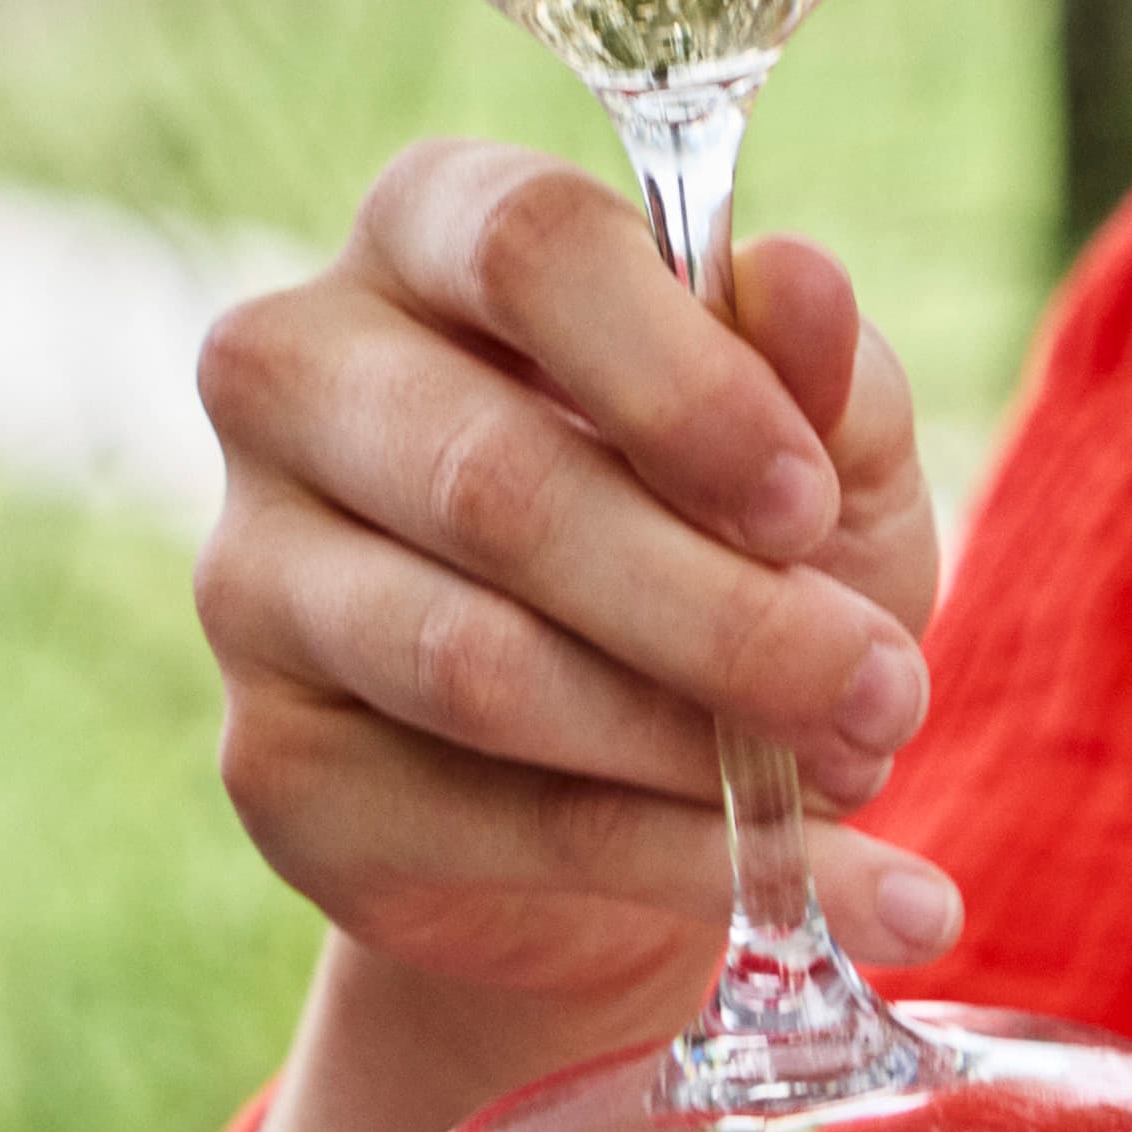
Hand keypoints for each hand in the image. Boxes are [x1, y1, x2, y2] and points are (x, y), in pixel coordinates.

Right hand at [186, 140, 951, 1075]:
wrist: (634, 790)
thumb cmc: (721, 545)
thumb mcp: (815, 451)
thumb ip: (816, 371)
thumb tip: (797, 280)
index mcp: (425, 232)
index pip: (523, 247)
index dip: (680, 378)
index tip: (806, 500)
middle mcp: (293, 376)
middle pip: (490, 481)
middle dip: (718, 607)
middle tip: (879, 687)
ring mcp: (252, 575)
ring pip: (477, 666)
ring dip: (699, 743)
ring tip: (856, 767)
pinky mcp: (272, 765)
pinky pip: (492, 826)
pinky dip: (690, 868)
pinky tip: (847, 898)